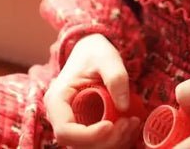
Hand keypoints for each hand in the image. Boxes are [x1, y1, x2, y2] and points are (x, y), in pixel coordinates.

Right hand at [44, 33, 142, 148]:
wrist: (92, 50)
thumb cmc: (95, 52)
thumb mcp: (107, 58)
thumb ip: (116, 77)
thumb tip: (124, 106)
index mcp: (57, 100)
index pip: (65, 131)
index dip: (88, 135)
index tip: (111, 125)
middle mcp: (60, 116)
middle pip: (78, 144)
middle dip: (106, 139)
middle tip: (129, 123)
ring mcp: (72, 122)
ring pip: (89, 145)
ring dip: (113, 141)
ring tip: (133, 122)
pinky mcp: (84, 125)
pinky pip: (96, 140)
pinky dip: (114, 138)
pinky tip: (129, 124)